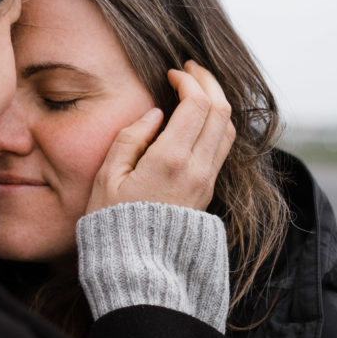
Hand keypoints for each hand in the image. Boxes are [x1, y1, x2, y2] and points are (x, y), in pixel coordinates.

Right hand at [86, 61, 234, 213]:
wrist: (137, 267)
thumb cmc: (114, 223)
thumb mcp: (108, 177)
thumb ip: (130, 139)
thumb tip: (155, 115)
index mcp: (171, 160)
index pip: (196, 104)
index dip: (188, 81)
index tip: (172, 74)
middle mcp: (197, 169)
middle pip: (221, 111)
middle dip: (208, 83)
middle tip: (191, 70)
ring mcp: (206, 182)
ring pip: (228, 129)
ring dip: (216, 103)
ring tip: (198, 90)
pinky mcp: (207, 192)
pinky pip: (222, 149)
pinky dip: (216, 125)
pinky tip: (199, 120)